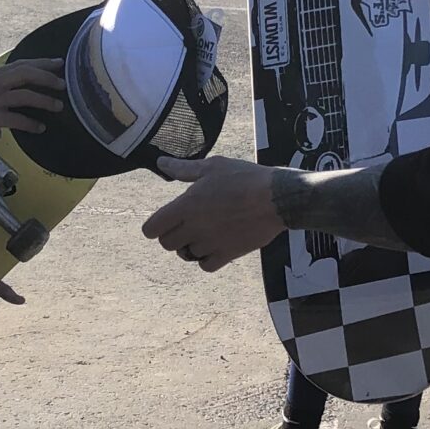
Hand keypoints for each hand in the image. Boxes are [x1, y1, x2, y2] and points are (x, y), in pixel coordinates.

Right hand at [0, 59, 63, 137]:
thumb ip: (9, 82)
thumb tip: (40, 77)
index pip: (21, 64)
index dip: (42, 63)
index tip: (60, 63)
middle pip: (24, 74)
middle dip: (46, 78)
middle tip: (62, 85)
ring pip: (24, 96)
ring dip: (44, 100)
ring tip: (58, 106)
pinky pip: (17, 119)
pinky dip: (31, 123)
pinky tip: (41, 127)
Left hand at [142, 156, 285, 270]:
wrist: (276, 198)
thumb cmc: (244, 178)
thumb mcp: (212, 167)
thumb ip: (183, 169)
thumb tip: (161, 163)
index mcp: (186, 205)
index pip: (152, 228)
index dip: (154, 226)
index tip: (164, 221)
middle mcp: (194, 227)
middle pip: (167, 244)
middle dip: (172, 235)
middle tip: (186, 225)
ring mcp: (210, 243)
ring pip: (186, 255)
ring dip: (190, 246)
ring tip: (203, 233)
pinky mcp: (227, 255)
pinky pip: (205, 265)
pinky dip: (206, 259)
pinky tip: (214, 246)